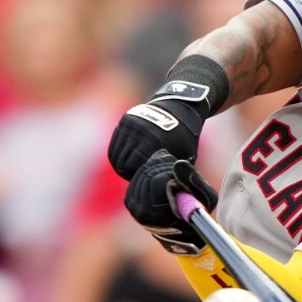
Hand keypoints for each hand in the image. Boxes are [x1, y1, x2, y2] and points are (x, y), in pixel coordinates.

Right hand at [107, 55, 229, 179]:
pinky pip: (114, 143)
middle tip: (137, 177)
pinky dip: (118, 153)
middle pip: (122, 164)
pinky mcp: (125, 120)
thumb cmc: (185, 137)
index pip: (135, 170)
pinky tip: (127, 159)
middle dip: (128, 173)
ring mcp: (130, 125)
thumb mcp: (186, 157)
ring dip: (122, 164)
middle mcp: (139, 132)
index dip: (138, 179)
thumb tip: (172, 195)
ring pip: (115, 155)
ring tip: (132, 169)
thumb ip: (176, 174)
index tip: (145, 182)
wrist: (180, 107)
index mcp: (153, 143)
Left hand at [124, 152, 218, 254]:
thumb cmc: (196, 212)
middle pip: (149, 174)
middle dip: (165, 170)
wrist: (181, 227)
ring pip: (143, 172)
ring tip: (170, 178)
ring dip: (159, 169)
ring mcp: (134, 207)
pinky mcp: (129, 200)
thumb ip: (194, 180)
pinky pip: (137, 175)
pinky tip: (161, 178)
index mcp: (160, 215)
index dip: (171, 174)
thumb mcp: (206, 199)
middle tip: (176, 177)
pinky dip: (151, 171)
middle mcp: (142, 213)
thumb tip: (178, 164)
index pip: (157, 181)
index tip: (178, 180)